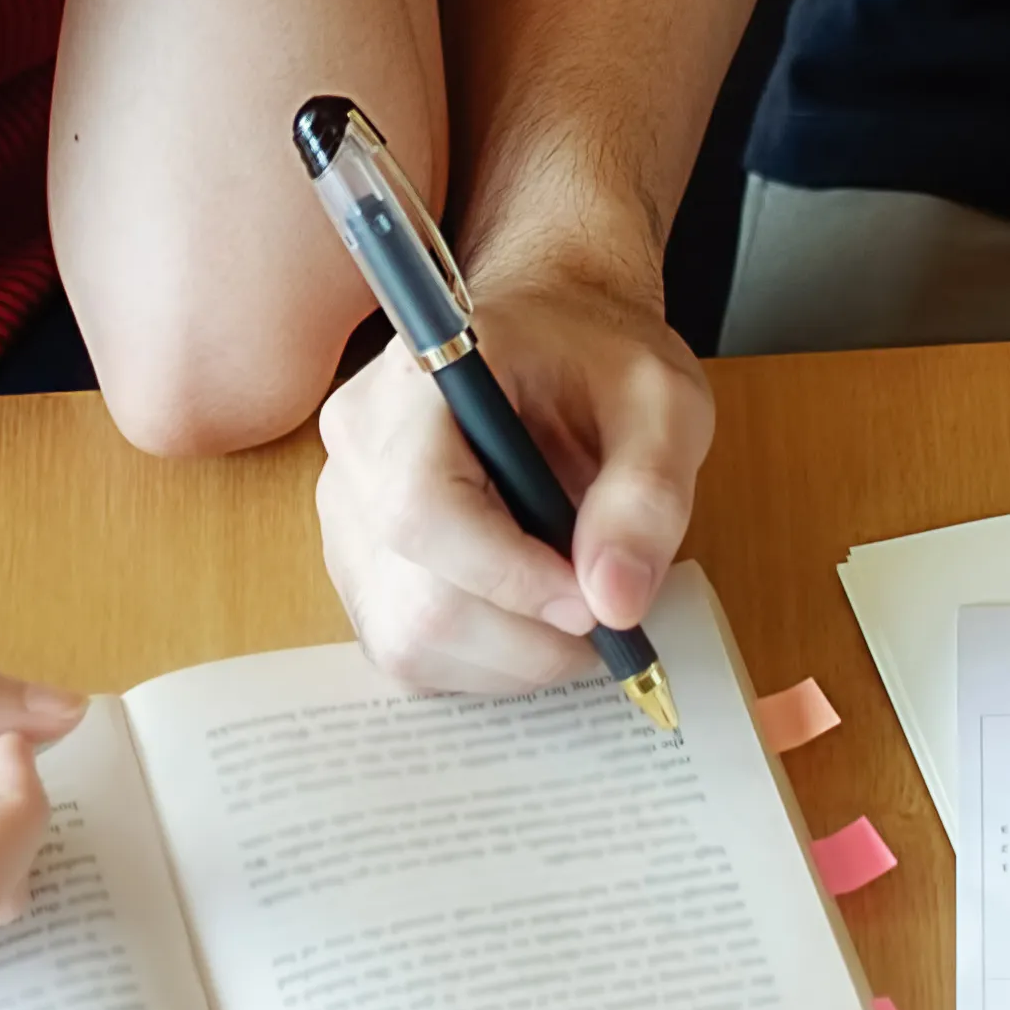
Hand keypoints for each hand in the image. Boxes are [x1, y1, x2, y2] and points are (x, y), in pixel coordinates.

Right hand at [313, 254, 708, 689]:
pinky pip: (409, 654)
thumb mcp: (663, 405)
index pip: (421, 508)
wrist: (553, 347)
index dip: (509, 575)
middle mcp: (358, 450)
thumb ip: (648, 493)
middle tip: (605, 609)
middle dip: (529, 633)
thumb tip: (616, 602)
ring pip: (412, 641)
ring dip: (514, 656)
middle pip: (417, 599)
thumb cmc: (600, 365)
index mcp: (418, 381)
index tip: (592, 598)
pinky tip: (531, 613)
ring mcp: (347, 516)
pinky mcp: (359, 569)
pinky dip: (486, 661)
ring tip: (574, 603)